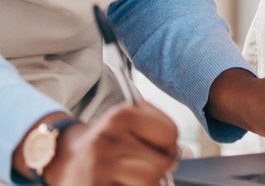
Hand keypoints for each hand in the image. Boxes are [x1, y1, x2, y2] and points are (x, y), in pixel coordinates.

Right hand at [44, 103, 177, 185]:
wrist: (60, 158)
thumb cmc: (103, 143)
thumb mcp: (125, 121)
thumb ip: (154, 129)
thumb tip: (176, 156)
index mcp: (121, 114)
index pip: (170, 133)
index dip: (169, 148)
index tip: (160, 152)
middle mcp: (108, 137)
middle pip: (161, 163)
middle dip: (156, 171)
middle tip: (138, 170)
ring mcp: (99, 166)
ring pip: (149, 182)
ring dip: (143, 185)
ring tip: (125, 179)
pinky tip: (115, 183)